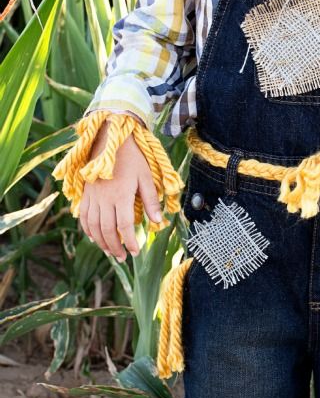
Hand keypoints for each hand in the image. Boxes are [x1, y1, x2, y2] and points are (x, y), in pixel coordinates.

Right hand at [79, 121, 162, 261]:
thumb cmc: (132, 157)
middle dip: (115, 247)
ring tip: (110, 252)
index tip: (135, 252)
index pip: (125, 226)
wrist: (110, 139)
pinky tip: (94, 237)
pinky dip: (87, 229)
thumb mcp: (146, 177)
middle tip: (123, 258)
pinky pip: (83, 216)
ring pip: (93, 226)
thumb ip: (151, 200)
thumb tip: (158, 221)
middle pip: (107, 230)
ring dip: (101, 242)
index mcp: (121, 195)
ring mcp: (93, 196)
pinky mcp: (86, 192)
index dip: (130, 241)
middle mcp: (104, 198)